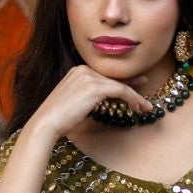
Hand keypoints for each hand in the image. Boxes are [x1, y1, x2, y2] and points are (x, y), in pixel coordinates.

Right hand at [26, 63, 149, 142]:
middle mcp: (83, 70)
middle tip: (145, 99)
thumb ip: (88, 96)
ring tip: (145, 108)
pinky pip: (120, 91)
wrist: (47, 123)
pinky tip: (137, 108)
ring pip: (120, 85)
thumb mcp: (75, 102)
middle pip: (114, 79)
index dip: (124, 82)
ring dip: (135, 97)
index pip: (106, 76)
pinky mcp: (95, 88)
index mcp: (78, 71)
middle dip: (133, 89)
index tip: (137, 86)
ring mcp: (89, 77)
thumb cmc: (59, 118)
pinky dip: (132, 99)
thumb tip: (103, 101)